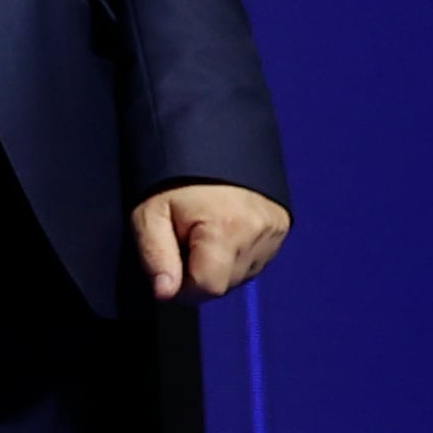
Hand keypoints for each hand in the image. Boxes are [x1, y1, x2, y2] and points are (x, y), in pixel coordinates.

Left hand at [132, 181, 288, 300]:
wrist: (209, 138)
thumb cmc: (174, 177)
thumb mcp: (150, 214)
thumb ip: (155, 257)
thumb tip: (165, 294)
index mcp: (227, 230)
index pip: (207, 288)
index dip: (182, 287)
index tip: (169, 266)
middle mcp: (258, 234)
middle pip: (225, 285)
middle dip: (199, 273)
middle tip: (183, 240)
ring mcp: (275, 231)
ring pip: (241, 275)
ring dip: (218, 265)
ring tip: (202, 231)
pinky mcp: (282, 227)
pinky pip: (255, 260)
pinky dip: (236, 255)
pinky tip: (221, 231)